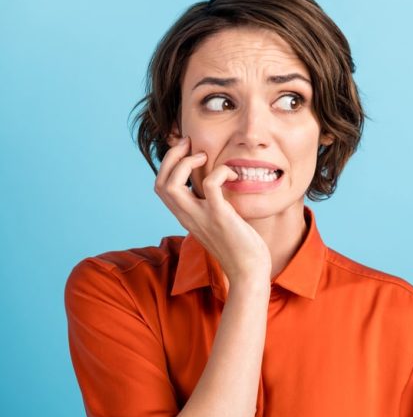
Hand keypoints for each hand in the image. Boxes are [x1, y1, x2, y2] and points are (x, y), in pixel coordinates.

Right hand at [154, 136, 271, 290]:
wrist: (248, 271)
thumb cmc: (239, 247)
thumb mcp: (217, 222)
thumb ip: (210, 206)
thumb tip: (217, 186)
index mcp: (186, 216)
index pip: (161, 188)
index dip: (168, 165)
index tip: (185, 150)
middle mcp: (188, 216)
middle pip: (160, 183)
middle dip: (171, 157)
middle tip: (190, 145)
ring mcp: (202, 217)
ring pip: (171, 185)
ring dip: (186, 163)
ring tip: (205, 157)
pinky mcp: (220, 217)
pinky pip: (211, 185)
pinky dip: (220, 171)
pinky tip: (232, 174)